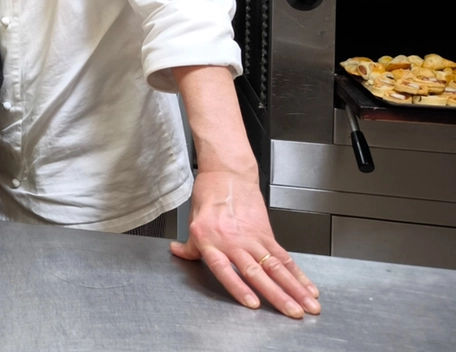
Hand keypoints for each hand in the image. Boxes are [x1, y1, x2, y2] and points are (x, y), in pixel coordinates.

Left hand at [171, 170, 319, 317]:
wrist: (227, 175)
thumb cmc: (209, 196)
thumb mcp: (193, 223)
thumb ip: (190, 246)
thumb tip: (178, 253)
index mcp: (211, 242)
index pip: (226, 270)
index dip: (239, 287)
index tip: (253, 304)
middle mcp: (234, 242)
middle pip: (258, 273)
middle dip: (278, 296)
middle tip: (293, 313)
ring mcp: (253, 239)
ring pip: (276, 268)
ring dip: (294, 289)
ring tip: (308, 306)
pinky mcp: (267, 234)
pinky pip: (284, 256)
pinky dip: (298, 273)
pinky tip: (308, 287)